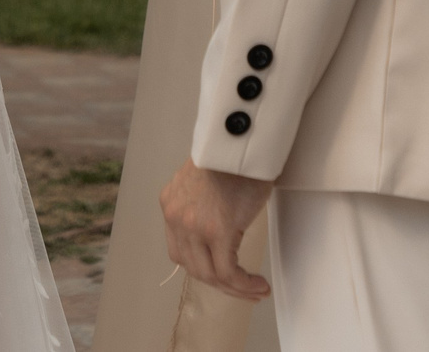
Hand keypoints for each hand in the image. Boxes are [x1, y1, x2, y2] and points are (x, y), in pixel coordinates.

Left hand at [160, 161, 271, 300]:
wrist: (242, 138)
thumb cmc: (234, 154)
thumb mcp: (207, 181)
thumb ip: (204, 205)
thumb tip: (221, 228)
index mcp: (171, 203)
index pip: (180, 250)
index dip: (202, 267)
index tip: (222, 275)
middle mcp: (175, 217)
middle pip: (193, 267)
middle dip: (220, 283)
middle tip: (243, 290)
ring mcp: (194, 226)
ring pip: (210, 274)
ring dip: (234, 289)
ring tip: (255, 291)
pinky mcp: (217, 232)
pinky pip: (227, 272)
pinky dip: (243, 285)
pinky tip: (257, 286)